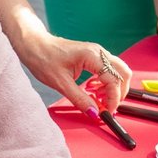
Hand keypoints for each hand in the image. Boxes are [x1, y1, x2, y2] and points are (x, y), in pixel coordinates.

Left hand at [15, 33, 131, 113]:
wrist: (34, 45)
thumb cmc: (43, 58)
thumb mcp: (60, 83)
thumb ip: (79, 99)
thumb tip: (94, 112)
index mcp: (92, 56)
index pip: (114, 80)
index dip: (113, 98)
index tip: (107, 111)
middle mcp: (99, 52)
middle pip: (123, 74)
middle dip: (119, 93)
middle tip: (107, 107)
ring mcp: (97, 53)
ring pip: (118, 71)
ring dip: (113, 87)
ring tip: (98, 99)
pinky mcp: (92, 56)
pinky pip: (108, 69)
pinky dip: (106, 82)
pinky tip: (93, 89)